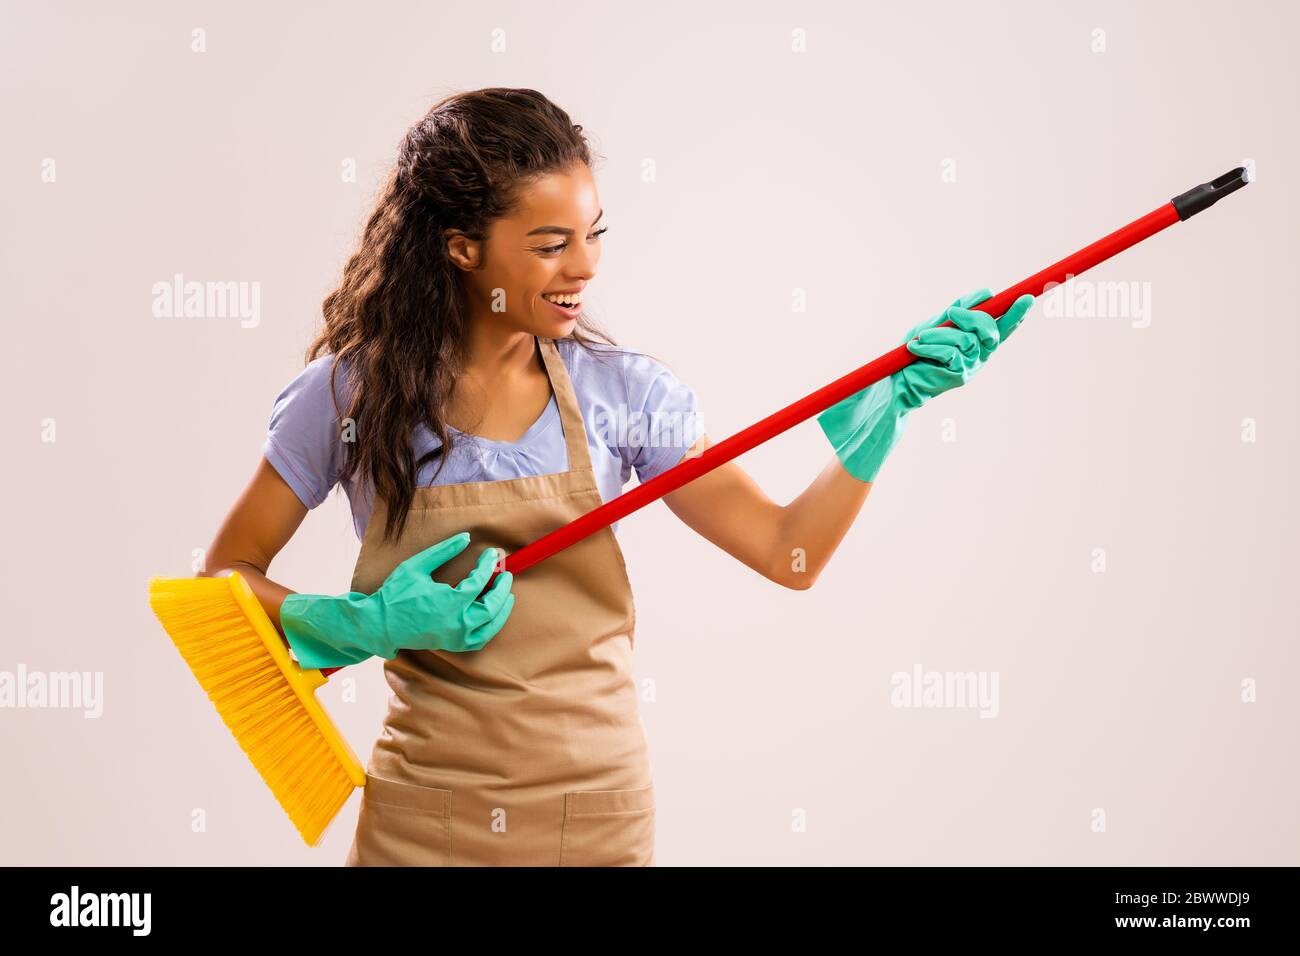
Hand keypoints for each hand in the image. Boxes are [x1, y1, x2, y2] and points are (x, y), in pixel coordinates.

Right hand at [280, 531, 514, 668]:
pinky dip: (490, 628)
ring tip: (506, 595)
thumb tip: (466, 538)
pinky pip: (479, 640)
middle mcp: (456, 623)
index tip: (493, 555)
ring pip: (490, 626)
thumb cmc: (395, 594)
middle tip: (506, 574)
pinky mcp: (451, 644)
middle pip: (492, 607)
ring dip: (502, 610)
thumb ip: (443, 551)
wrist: (380, 623)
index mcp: (449, 602)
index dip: (489, 566)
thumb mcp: (417, 566)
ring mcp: (455, 637)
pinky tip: (492, 616)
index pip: (479, 582)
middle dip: (502, 589)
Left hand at [894, 289, 1033, 409]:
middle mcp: (980, 353)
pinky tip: (915, 346)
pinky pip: (950, 353)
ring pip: (966, 340)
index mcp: (979, 339)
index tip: (1027, 298)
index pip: (1004, 325)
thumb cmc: (919, 348)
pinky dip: (930, 346)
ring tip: (920, 336)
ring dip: (940, 333)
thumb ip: (960, 309)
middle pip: (990, 330)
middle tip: (951, 312)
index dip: (1017, 313)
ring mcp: (972, 365)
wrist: (899, 378)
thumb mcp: (939, 322)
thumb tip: (987, 294)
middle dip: (973, 317)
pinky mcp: (960, 375)